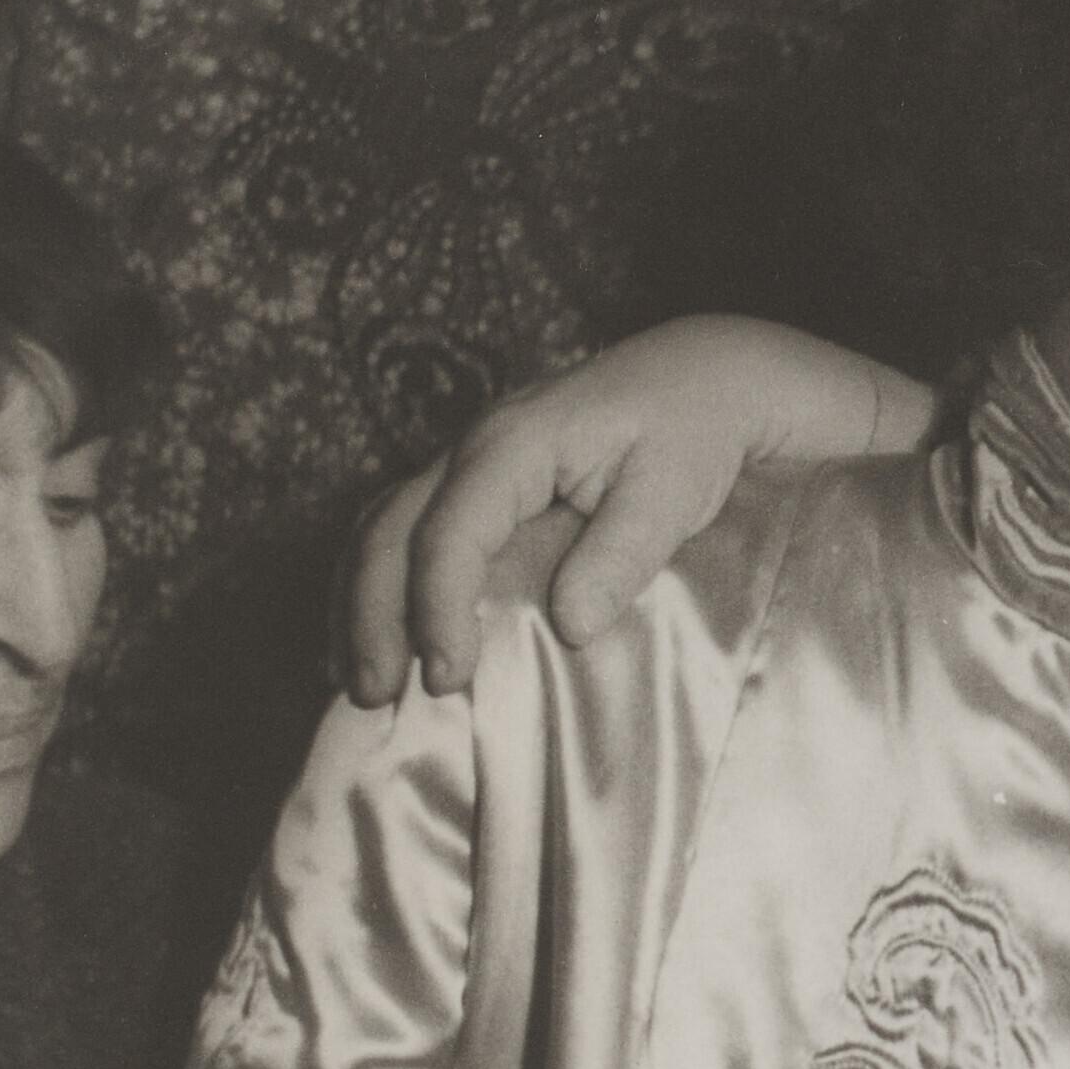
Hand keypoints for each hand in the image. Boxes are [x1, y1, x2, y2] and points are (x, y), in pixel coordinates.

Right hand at [342, 316, 931, 703]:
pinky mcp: (480, 480)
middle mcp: (476, 446)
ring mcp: (470, 459)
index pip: (450, 533)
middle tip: (376, 694)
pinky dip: (385, 583)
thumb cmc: (696, 431)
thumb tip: (569, 626)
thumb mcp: (675, 489)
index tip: (448, 678)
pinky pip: (407, 527)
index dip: (438, 609)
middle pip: (388, 529)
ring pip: (381, 526)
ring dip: (362, 603)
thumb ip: (622, 554)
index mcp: (516, 444)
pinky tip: (389, 638)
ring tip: (363, 681)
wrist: (707, 374)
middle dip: (372, 615)